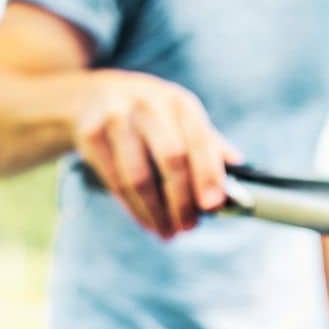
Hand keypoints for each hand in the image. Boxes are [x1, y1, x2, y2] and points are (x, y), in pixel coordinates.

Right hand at [72, 69, 241, 238]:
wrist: (90, 97)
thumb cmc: (149, 116)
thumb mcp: (179, 119)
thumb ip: (208, 144)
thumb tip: (239, 167)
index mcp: (178, 102)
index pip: (199, 140)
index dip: (208, 175)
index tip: (214, 206)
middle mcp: (149, 104)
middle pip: (171, 159)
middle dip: (183, 200)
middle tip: (189, 227)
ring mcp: (117, 118)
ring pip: (139, 177)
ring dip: (157, 212)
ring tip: (169, 231)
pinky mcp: (91, 135)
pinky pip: (116, 183)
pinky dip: (135, 209)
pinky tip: (148, 222)